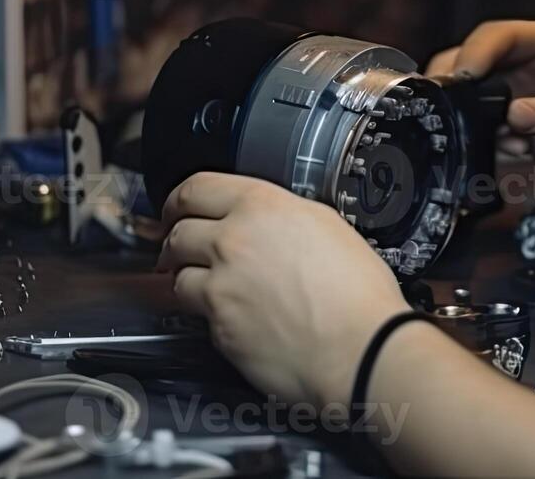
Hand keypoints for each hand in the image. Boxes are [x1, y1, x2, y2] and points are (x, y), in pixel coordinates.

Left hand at [156, 173, 409, 407]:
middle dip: (173, 241)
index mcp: (261, 206)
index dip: (177, 199)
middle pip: (177, 232)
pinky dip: (209, 315)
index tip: (175, 208)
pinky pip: (199, 316)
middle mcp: (233, 241)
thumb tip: (266, 220)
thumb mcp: (326, 224)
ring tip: (203, 285)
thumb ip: (282, 215)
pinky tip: (233, 316)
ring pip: (178, 277)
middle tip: (177, 247)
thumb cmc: (357, 292)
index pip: (194, 188)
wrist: (360, 346)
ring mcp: (220, 287)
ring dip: (184, 279)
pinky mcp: (218, 329)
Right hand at [427, 20, 534, 164]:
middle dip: (455, 84)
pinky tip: (513, 154)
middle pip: (471, 62)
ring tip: (490, 139)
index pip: (498, 36)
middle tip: (446, 109)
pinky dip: (484, 145)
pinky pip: (483, 134)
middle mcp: (529, 67)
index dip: (475, 52)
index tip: (463, 78)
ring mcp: (519, 100)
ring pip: (470, 100)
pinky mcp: (518, 132)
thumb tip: (515, 115)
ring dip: (467, 120)